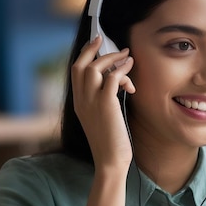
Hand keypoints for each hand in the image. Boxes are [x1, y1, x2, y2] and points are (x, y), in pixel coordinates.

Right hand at [71, 36, 134, 171]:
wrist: (110, 161)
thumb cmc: (110, 144)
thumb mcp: (102, 119)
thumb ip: (103, 101)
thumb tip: (115, 83)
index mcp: (78, 103)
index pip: (75, 71)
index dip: (85, 54)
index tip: (96, 44)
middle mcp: (81, 100)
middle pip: (81, 65)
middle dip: (95, 50)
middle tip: (112, 44)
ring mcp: (91, 102)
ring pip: (95, 68)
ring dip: (112, 59)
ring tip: (127, 58)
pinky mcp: (106, 105)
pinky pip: (111, 78)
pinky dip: (121, 70)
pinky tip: (130, 70)